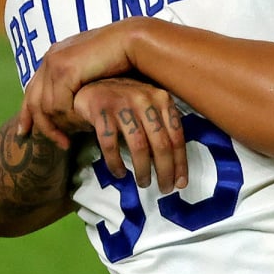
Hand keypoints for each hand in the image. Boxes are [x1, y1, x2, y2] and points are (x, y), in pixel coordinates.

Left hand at [16, 21, 144, 146]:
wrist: (134, 41)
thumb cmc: (124, 57)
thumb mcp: (96, 72)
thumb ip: (82, 82)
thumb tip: (77, 101)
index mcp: (56, 55)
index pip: (33, 87)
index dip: (27, 111)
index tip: (25, 131)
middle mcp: (51, 57)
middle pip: (33, 99)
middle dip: (40, 125)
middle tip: (58, 143)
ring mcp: (55, 63)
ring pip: (45, 106)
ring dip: (58, 125)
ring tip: (70, 140)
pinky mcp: (64, 70)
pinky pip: (58, 104)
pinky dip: (68, 119)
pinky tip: (80, 127)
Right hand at [72, 77, 187, 192]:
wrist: (92, 85)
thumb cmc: (127, 102)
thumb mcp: (151, 108)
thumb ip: (163, 128)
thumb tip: (175, 166)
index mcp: (162, 99)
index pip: (177, 136)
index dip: (180, 162)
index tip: (180, 183)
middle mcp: (145, 99)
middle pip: (160, 143)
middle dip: (165, 171)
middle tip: (164, 189)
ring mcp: (122, 103)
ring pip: (138, 146)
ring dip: (143, 169)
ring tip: (144, 183)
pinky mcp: (100, 110)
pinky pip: (110, 144)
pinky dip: (115, 162)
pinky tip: (120, 173)